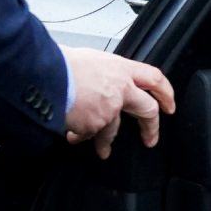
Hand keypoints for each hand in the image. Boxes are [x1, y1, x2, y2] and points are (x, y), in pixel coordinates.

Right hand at [61, 45, 175, 159]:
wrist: (42, 75)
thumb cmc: (58, 63)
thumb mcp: (86, 58)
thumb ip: (100, 73)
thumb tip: (96, 78)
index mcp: (120, 69)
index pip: (154, 78)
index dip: (165, 92)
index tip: (168, 104)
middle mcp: (120, 89)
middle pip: (147, 110)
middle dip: (151, 127)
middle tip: (150, 139)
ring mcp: (110, 109)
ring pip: (113, 130)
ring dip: (106, 142)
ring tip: (103, 151)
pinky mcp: (95, 124)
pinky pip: (90, 134)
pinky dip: (81, 137)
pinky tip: (72, 137)